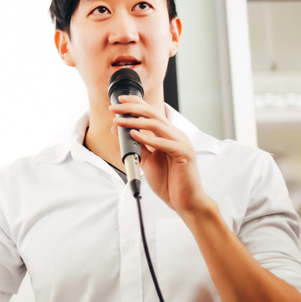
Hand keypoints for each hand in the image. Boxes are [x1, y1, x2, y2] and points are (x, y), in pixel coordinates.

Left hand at [110, 96, 212, 214]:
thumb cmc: (168, 181)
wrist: (185, 201)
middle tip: (115, 107)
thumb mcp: (147, 160)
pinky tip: (134, 135)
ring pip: (157, 125)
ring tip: (119, 120)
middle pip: (153, 114)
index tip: (120, 100)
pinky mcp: (184, 154)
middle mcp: (176, 135)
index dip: (136, 104)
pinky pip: (165, 143)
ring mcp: (182, 143)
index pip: (152, 113)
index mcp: (169, 135)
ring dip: (135, 121)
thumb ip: (136, 144)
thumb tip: (118, 129)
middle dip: (132, 108)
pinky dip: (148, 138)